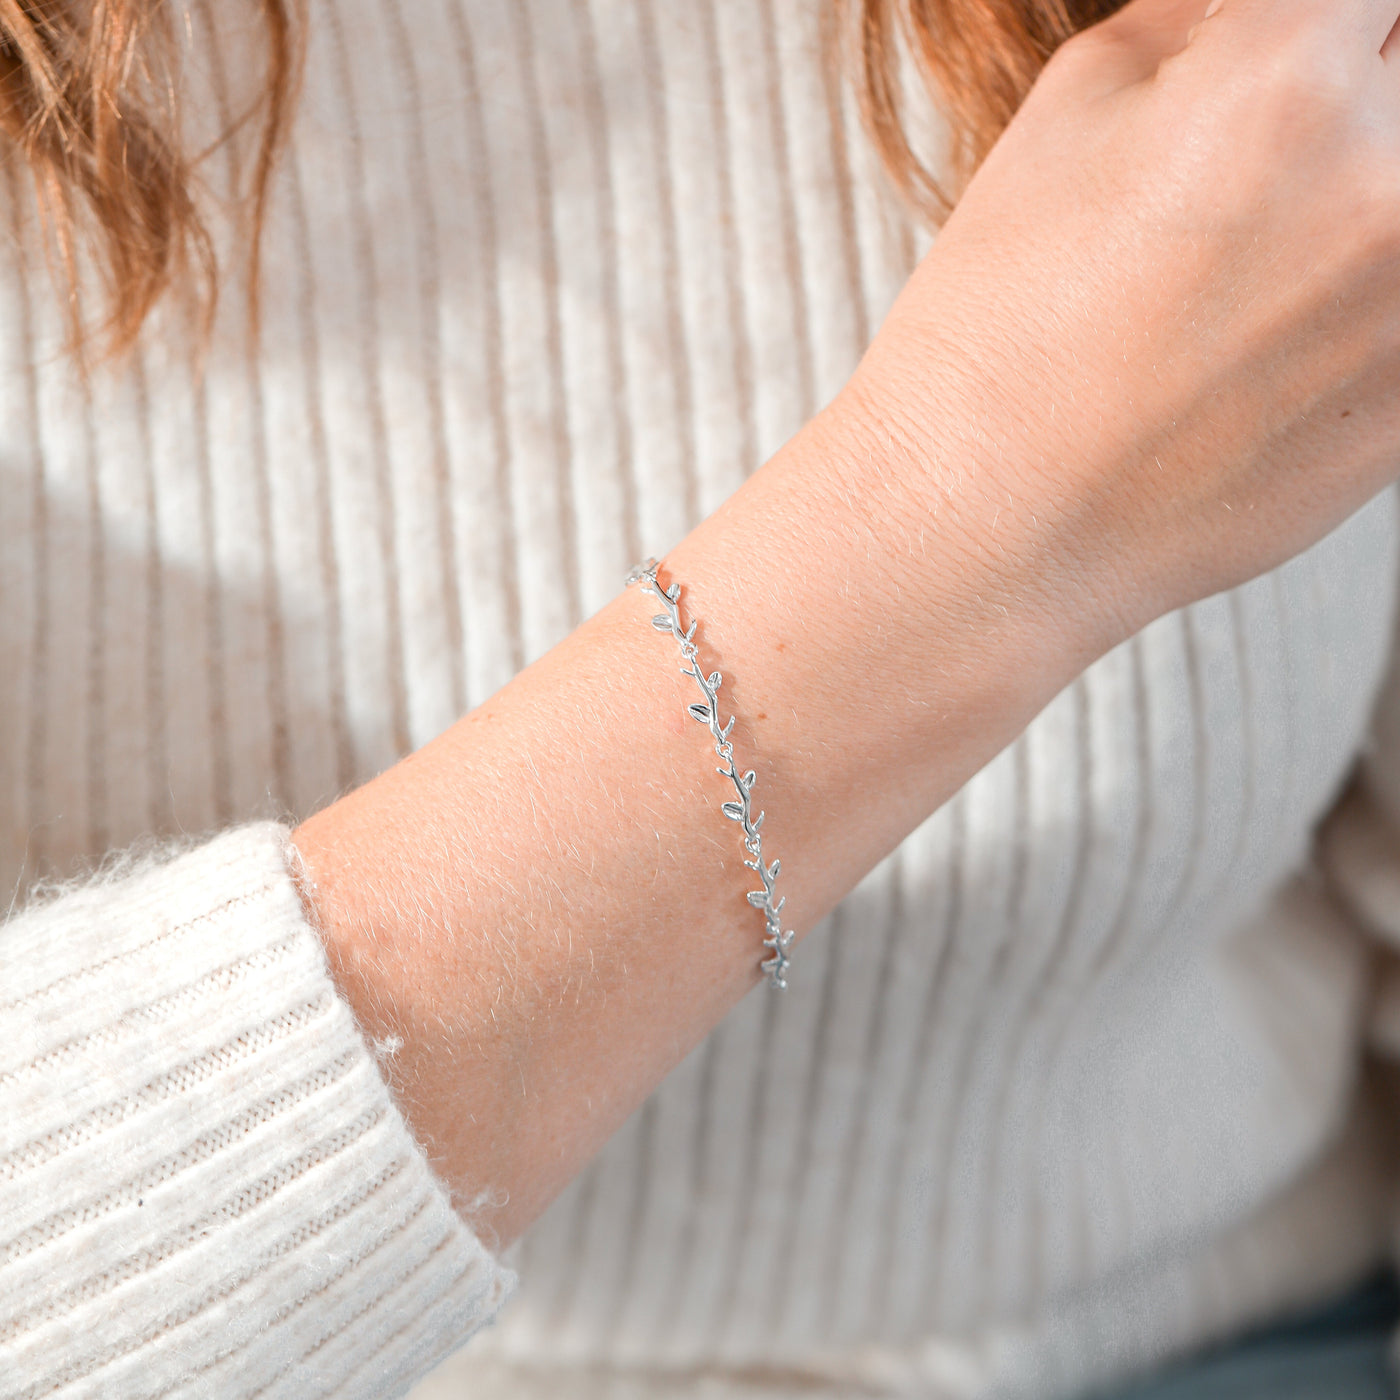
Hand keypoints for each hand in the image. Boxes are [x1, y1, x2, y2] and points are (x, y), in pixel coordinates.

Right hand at [850, 0, 1399, 641]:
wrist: (983, 528)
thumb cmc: (994, 338)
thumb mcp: (1060, 121)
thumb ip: (1194, 23)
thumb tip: (1258, 12)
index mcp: (1278, 86)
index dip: (1316, 27)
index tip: (1300, 51)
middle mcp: (1382, 187)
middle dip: (1350, 102)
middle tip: (1260, 173)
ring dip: (1356, 209)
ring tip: (1252, 271)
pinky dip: (1358, 307)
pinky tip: (1260, 345)